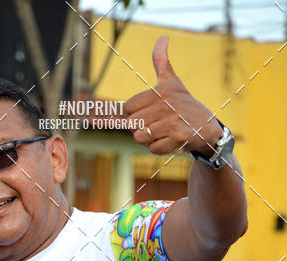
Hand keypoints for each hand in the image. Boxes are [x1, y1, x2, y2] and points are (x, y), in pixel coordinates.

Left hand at [124, 37, 221, 156]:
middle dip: (141, 128)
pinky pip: (153, 148)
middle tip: (158, 124)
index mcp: (159, 92)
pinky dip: (160, 148)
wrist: (207, 127)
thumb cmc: (184, 104)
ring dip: (149, 139)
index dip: (135, 114)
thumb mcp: (172, 81)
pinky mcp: (178, 138)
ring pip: (140, 138)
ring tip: (164, 132)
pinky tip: (171, 140)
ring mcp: (172, 122)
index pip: (128, 108)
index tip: (150, 112)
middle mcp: (165, 105)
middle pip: (132, 125)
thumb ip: (161, 61)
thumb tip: (163, 38)